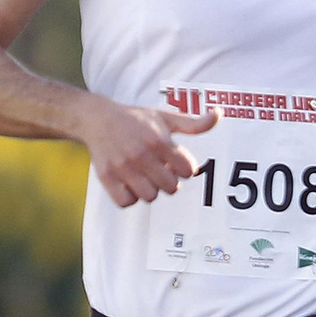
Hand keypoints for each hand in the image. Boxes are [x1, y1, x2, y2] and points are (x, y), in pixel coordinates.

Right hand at [81, 96, 219, 207]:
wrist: (97, 119)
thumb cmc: (136, 119)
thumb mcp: (165, 118)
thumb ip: (194, 123)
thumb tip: (218, 114)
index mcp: (158, 139)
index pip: (187, 170)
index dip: (185, 169)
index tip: (176, 162)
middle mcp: (141, 153)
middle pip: (170, 187)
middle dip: (169, 181)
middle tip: (160, 171)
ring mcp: (122, 166)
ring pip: (149, 197)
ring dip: (150, 190)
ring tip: (145, 177)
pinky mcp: (107, 176)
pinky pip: (126, 202)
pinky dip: (130, 197)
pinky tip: (130, 184)